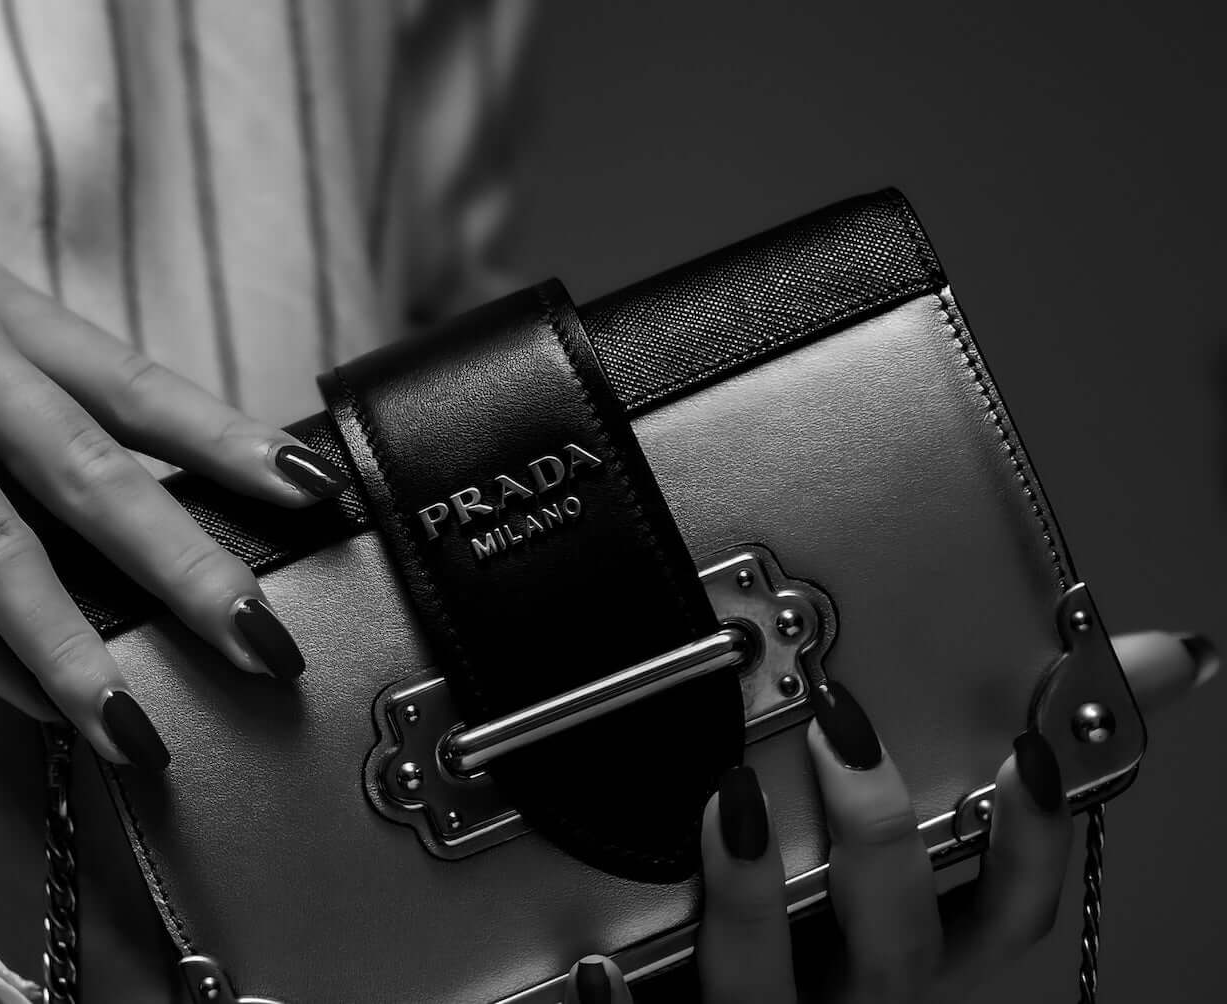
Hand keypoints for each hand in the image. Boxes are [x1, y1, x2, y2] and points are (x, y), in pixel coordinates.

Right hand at [0, 259, 347, 766]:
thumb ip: (18, 436)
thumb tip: (145, 542)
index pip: (138, 385)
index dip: (233, 444)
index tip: (318, 499)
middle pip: (93, 463)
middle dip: (189, 562)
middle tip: (265, 636)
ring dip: (78, 641)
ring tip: (138, 720)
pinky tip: (31, 703)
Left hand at [564, 629, 1215, 1002]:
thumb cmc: (820, 964)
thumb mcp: (891, 884)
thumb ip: (970, 793)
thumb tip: (1139, 664)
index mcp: (912, 966)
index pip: (1006, 918)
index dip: (1032, 841)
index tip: (1027, 751)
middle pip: (897, 950)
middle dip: (879, 840)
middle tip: (842, 733)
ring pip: (770, 991)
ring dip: (749, 900)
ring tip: (725, 804)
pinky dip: (622, 1003)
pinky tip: (597, 962)